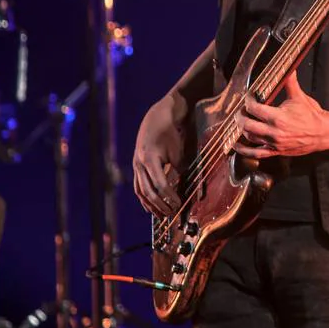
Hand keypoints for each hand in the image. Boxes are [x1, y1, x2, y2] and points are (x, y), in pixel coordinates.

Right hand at [133, 93, 187, 217]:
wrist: (163, 112)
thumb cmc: (175, 131)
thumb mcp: (180, 150)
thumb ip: (183, 171)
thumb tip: (192, 191)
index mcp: (150, 159)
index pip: (160, 185)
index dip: (170, 197)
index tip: (179, 206)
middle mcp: (139, 162)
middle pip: (148, 191)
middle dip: (160, 205)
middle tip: (172, 215)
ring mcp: (136, 163)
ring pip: (141, 190)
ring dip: (151, 204)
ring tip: (161, 215)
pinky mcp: (137, 163)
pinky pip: (139, 184)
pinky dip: (145, 196)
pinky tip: (151, 205)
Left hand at [236, 73, 328, 158]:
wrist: (323, 133)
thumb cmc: (312, 115)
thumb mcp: (300, 97)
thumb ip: (290, 82)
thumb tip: (289, 68)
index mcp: (278, 117)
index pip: (254, 108)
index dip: (248, 101)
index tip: (249, 97)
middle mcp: (274, 131)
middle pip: (246, 124)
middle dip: (240, 116)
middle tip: (241, 110)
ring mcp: (274, 143)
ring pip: (249, 137)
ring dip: (242, 129)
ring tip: (241, 122)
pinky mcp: (276, 151)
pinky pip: (256, 153)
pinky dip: (244, 150)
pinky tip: (236, 146)